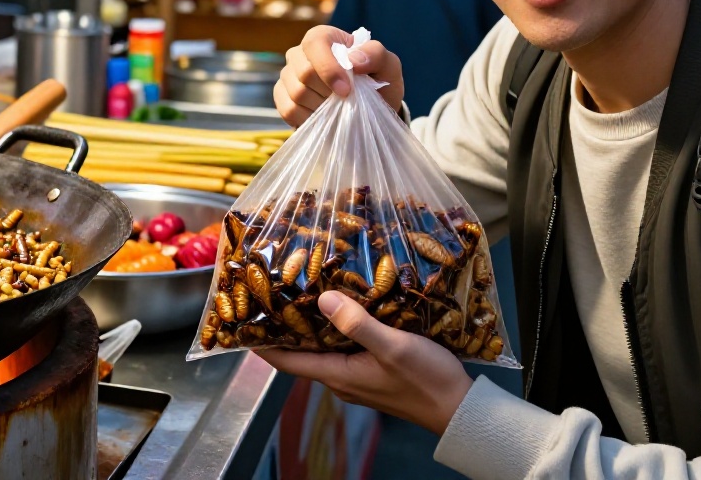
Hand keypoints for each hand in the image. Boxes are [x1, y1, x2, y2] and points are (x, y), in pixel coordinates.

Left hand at [258, 291, 472, 434]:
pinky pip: (343, 347)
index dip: (259, 341)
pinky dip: (335, 328)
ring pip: (322, 348)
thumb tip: (321, 300)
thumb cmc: (427, 381)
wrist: (460, 409)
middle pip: (299, 351)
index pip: (283, 360)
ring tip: (300, 291)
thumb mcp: (393, 347)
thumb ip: (357, 324)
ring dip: (310, 324)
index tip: (240, 318)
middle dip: (283, 325)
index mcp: (337, 374)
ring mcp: (356, 376)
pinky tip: (342, 307)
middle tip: (271, 291)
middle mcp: (340, 377)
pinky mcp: (372, 371)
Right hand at [274, 25, 403, 127]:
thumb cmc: (377, 82)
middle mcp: (300, 53)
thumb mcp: (388, 66)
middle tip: (346, 100)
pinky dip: (308, 118)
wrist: (370, 111)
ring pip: (296, 92)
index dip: (328, 68)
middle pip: (304, 71)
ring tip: (336, 108)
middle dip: (328, 92)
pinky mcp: (282, 96)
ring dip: (321, 107)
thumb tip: (354, 60)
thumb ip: (377, 55)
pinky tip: (322, 118)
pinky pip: (288, 109)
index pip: (315, 43)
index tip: (346, 90)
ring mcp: (288, 75)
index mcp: (324, 38)